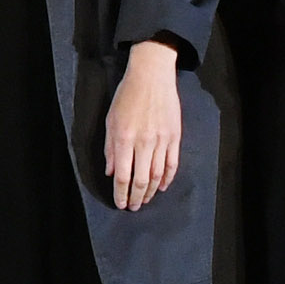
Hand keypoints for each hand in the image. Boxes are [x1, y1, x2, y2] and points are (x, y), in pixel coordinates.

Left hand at [101, 42, 184, 208]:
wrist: (152, 76)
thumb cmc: (127, 96)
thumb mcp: (110, 120)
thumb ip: (110, 148)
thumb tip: (111, 171)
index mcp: (124, 139)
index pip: (122, 176)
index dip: (120, 194)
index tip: (120, 203)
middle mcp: (144, 143)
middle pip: (140, 180)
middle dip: (135, 197)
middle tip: (132, 207)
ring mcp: (161, 140)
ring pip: (157, 175)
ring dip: (150, 191)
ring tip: (144, 200)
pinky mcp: (175, 136)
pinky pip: (172, 163)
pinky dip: (167, 178)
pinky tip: (161, 187)